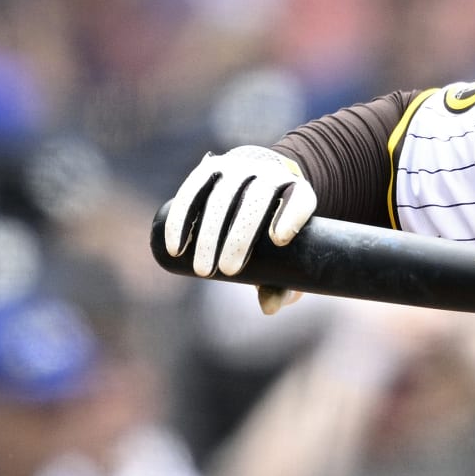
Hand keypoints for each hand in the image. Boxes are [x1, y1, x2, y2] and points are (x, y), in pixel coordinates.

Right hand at [161, 146, 316, 313]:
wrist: (260, 178)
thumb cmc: (278, 227)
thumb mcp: (289, 252)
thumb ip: (285, 283)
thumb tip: (268, 308)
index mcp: (299, 191)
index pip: (299, 200)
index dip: (290, 217)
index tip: (279, 240)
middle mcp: (270, 173)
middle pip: (255, 202)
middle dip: (240, 237)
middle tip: (229, 272)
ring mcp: (239, 167)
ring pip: (221, 198)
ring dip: (208, 235)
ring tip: (202, 271)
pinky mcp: (210, 167)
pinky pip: (192, 191)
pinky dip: (181, 220)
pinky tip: (175, 247)